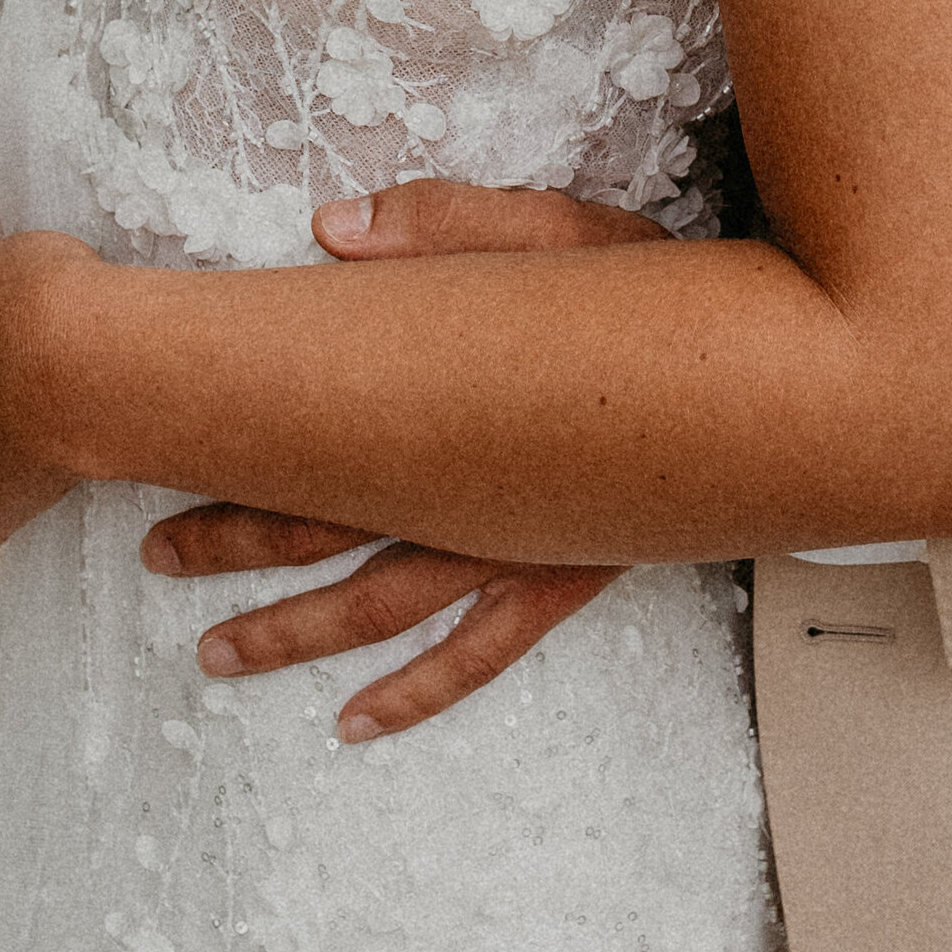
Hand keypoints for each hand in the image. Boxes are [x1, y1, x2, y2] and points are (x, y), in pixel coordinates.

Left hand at [150, 182, 663, 737]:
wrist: (792, 368)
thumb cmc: (673, 287)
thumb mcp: (567, 233)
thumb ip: (451, 226)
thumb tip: (334, 231)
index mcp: (468, 405)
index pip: (326, 443)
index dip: (236, 460)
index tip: (160, 466)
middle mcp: (485, 492)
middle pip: (335, 527)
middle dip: (236, 542)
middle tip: (159, 555)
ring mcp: (527, 546)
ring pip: (389, 605)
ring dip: (298, 634)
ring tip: (216, 656)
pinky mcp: (571, 575)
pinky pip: (485, 651)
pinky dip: (418, 692)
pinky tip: (360, 725)